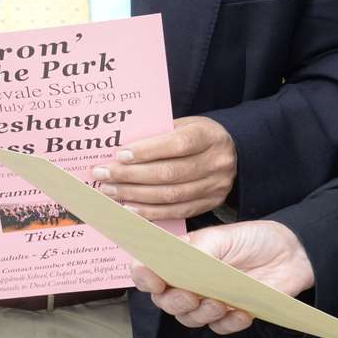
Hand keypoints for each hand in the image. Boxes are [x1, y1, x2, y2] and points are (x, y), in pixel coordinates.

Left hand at [91, 115, 236, 218]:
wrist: (235, 152)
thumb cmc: (199, 135)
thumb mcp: (186, 125)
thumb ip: (159, 134)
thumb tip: (120, 149)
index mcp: (209, 136)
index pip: (178, 144)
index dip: (148, 150)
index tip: (120, 154)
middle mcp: (215, 162)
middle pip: (170, 173)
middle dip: (131, 175)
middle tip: (103, 174)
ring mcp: (214, 187)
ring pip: (170, 195)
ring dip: (135, 195)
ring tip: (109, 191)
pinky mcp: (210, 204)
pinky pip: (176, 212)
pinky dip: (150, 212)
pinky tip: (128, 208)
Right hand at [129, 220, 313, 334]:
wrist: (292, 253)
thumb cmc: (253, 239)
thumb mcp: (222, 237)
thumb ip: (198, 252)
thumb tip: (177, 266)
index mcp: (181, 259)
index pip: (149, 272)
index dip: (143, 277)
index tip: (153, 280)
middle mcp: (189, 282)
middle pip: (165, 302)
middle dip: (175, 301)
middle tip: (191, 295)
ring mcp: (209, 300)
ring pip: (190, 319)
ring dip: (203, 313)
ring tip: (221, 302)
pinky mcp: (230, 315)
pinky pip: (219, 328)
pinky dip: (229, 322)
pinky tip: (242, 311)